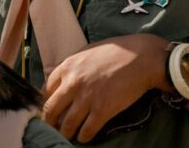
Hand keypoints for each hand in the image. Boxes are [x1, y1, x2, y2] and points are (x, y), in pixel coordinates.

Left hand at [43, 33, 168, 142]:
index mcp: (68, 66)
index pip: (45, 90)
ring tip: (68, 135)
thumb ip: (71, 64)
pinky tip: (84, 137)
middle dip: (50, 122)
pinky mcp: (103, 110)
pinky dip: (83, 137)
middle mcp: (73, 83)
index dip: (46, 102)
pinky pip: (86, 131)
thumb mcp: (87, 51)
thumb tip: (53, 74)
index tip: (50, 109)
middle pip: (51, 110)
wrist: (142, 57)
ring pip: (67, 125)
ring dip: (66, 133)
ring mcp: (87, 98)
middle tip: (53, 127)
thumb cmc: (117, 51)